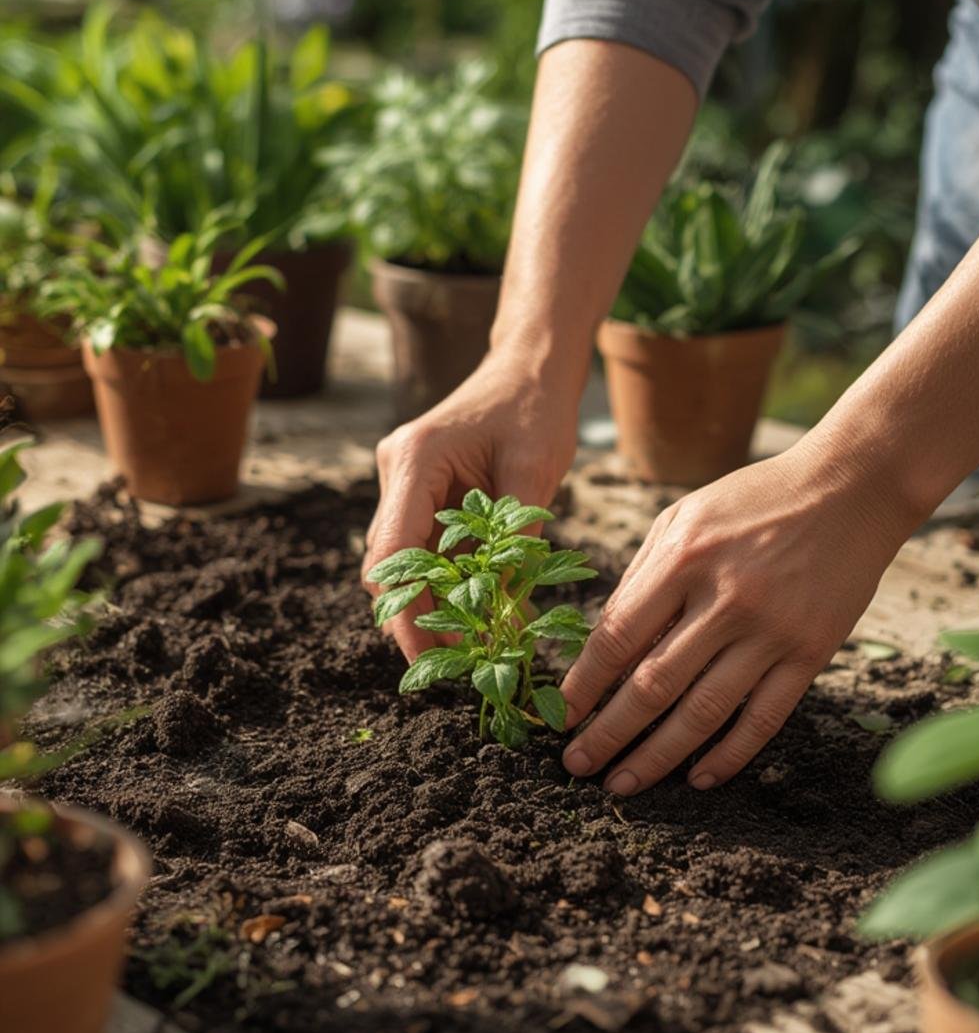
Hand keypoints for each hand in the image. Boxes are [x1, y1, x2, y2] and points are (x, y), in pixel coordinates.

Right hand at [364, 354, 579, 659]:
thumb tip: (504, 615)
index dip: (406, 612)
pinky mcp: (419, 495)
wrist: (531, 368)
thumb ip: (514, 541)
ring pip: (403, 563)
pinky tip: (476, 614)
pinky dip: (446, 585)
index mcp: (416, 461)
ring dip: (431, 605)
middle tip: (457, 665)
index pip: (393, 552)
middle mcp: (396, 473)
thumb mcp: (535, 473)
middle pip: (388, 565)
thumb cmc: (536, 409)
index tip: (431, 659)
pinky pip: (424, 551)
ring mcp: (403, 484)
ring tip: (471, 647)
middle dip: (416, 618)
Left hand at [559, 444, 911, 793]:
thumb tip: (602, 647)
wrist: (851, 488)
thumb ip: (642, 578)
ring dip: (656, 756)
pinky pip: (763, 718)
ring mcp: (771, 629)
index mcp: (683, 558)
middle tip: (577, 766)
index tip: (560, 717)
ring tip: (623, 784)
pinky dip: (729, 755)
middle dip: (607, 733)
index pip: (617, 637)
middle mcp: (725, 598)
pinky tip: (699, 778)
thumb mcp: (684, 517)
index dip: (584, 685)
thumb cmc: (754, 501)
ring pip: (702, 712)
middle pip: (652, 685)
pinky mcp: (810, 652)